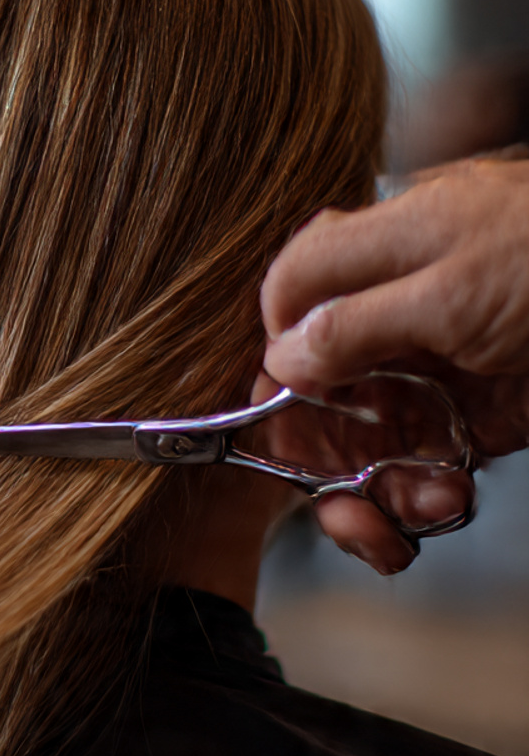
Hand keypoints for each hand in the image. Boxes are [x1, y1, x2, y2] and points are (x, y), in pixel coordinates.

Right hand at [260, 153, 528, 572]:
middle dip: (320, 447)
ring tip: (418, 507)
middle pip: (317, 383)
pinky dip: (417, 503)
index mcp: (386, 247)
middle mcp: (402, 311)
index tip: (283, 403)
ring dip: (372, 489)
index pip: (291, 292)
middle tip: (339, 496)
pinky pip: (419, 467)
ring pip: (363, 437)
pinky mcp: (478, 420)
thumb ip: (351, 321)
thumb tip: (279, 356)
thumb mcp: (452, 288)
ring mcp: (440, 369)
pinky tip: (440, 506)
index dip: (276, 348)